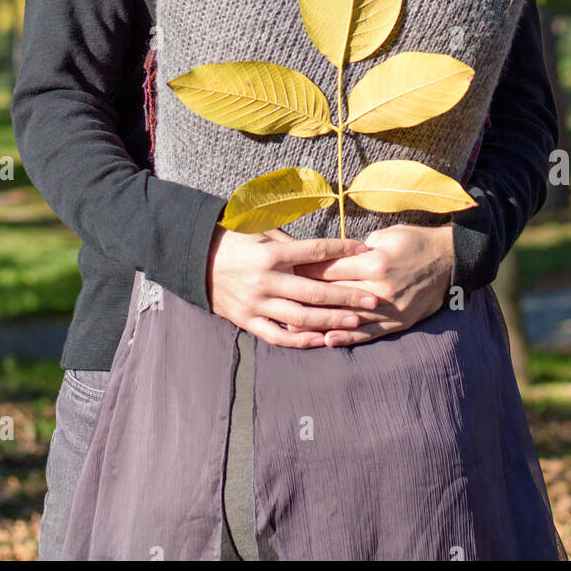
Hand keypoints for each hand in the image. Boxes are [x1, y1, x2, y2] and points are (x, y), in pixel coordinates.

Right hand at [206, 225, 379, 348]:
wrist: (196, 259)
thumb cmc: (234, 240)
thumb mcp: (261, 230)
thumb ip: (291, 240)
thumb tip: (326, 245)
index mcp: (271, 253)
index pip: (315, 251)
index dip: (342, 250)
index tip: (365, 251)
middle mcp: (266, 280)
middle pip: (313, 291)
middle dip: (346, 296)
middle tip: (373, 299)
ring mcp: (256, 303)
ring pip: (300, 317)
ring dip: (330, 320)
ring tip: (355, 322)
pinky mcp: (247, 320)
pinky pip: (277, 336)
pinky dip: (301, 341)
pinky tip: (322, 340)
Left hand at [291, 224, 454, 345]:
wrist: (449, 260)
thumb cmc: (414, 241)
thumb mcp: (385, 235)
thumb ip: (357, 249)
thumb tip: (330, 258)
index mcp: (374, 262)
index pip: (330, 268)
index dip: (305, 270)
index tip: (285, 272)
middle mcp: (380, 287)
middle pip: (334, 294)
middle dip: (306, 297)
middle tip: (279, 299)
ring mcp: (390, 308)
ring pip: (348, 317)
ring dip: (320, 322)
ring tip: (292, 325)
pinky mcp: (398, 322)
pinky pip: (369, 334)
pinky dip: (347, 338)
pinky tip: (326, 341)